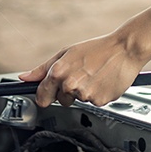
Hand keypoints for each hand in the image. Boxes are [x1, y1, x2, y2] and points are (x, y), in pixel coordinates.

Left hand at [18, 32, 145, 107]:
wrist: (125, 49)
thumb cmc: (97, 48)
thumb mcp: (67, 53)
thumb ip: (43, 69)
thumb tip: (24, 78)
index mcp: (59, 72)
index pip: (41, 96)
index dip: (45, 95)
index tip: (50, 94)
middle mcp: (70, 84)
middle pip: (61, 101)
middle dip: (68, 92)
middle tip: (82, 76)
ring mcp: (85, 94)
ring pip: (78, 101)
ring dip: (85, 92)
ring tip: (95, 75)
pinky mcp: (100, 101)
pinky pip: (93, 103)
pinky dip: (98, 94)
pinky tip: (103, 81)